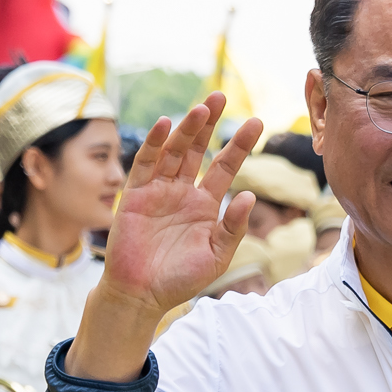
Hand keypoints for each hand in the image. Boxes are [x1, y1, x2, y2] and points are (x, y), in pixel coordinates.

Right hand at [95, 94, 260, 320]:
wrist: (142, 295)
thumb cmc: (181, 279)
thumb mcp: (216, 255)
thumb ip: (232, 227)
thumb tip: (249, 196)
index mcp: (204, 204)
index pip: (224, 166)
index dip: (239, 145)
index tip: (257, 122)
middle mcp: (182, 191)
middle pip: (198, 149)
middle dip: (209, 123)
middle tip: (221, 97)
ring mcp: (158, 190)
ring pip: (173, 151)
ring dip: (186, 129)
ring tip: (202, 108)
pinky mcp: (134, 195)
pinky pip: (145, 164)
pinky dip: (154, 143)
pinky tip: (166, 125)